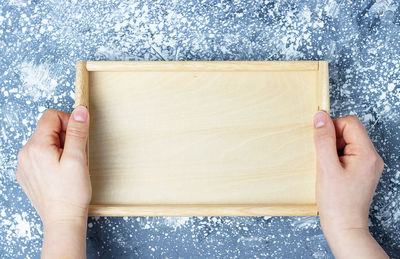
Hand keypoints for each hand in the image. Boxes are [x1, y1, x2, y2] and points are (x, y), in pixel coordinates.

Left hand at [16, 107, 89, 257]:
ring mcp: (23, 165)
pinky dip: (52, 158)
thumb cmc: (70, 192)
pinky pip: (39, 155)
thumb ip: (77, 131)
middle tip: (74, 156)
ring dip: (59, 147)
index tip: (78, 138)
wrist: (62, 220)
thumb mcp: (77, 158)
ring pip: (44, 142)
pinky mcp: (26, 174)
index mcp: (36, 146)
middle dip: (64, 136)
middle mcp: (24, 153)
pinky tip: (60, 174)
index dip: (69, 122)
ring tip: (67, 166)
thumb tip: (80, 110)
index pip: (51, 116)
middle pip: (47, 128)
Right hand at [314, 111, 387, 257]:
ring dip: (332, 150)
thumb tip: (320, 116)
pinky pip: (347, 154)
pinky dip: (335, 158)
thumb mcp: (326, 167)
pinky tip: (330, 173)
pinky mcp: (361, 172)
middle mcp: (372, 157)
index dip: (332, 128)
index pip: (350, 123)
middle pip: (349, 131)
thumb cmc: (337, 202)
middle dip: (332, 140)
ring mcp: (368, 165)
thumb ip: (323, 139)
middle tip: (325, 160)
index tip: (321, 144)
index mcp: (367, 153)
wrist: (344, 227)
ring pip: (346, 142)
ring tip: (328, 169)